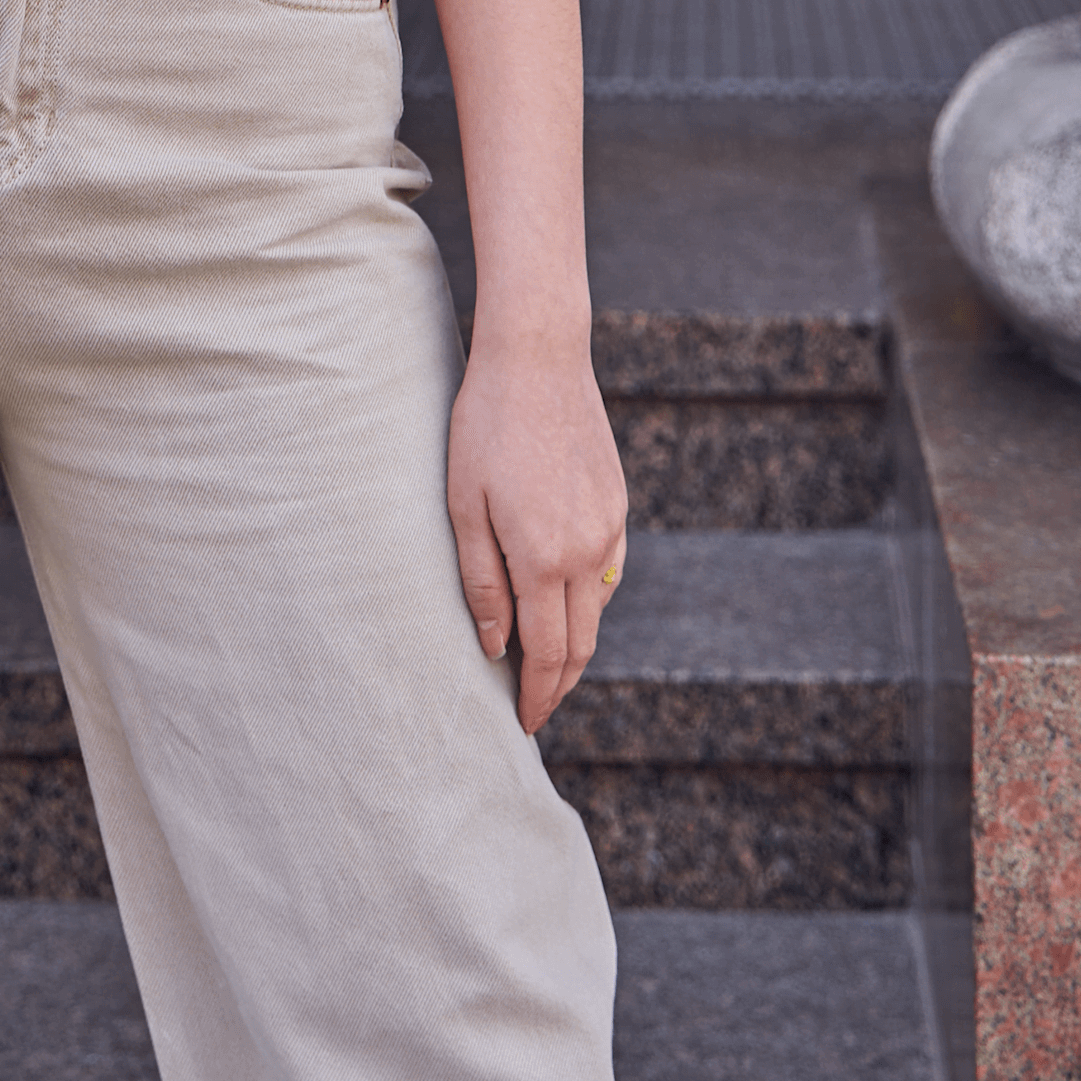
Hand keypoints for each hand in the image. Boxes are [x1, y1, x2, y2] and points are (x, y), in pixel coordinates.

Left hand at [446, 336, 628, 737]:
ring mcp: (610, 527)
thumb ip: (482, 583)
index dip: (537, 696)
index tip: (523, 723)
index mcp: (545, 559)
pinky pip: (606, 571)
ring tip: (544, 664)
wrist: (539, 357)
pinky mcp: (617, 503)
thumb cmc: (485, 427)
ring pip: (597, 611)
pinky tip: (563, 602)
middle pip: (581, 645)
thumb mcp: (463, 506)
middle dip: (559, 685)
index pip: (548, 655)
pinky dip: (587, 601)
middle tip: (535, 710)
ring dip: (575, 645)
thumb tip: (495, 647)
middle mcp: (588, 552)